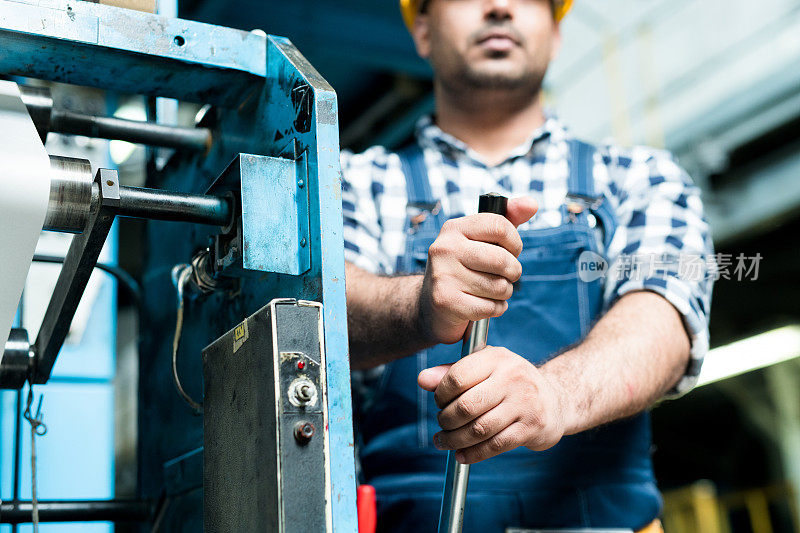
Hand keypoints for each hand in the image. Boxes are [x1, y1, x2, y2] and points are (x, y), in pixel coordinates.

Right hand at [417, 197, 536, 343]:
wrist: (430, 303)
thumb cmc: (465, 267)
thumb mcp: (481, 240)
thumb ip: (507, 220)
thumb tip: (532, 204)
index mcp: (454, 228)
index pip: (499, 226)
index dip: (514, 242)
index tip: (511, 251)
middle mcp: (444, 248)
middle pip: (502, 260)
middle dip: (513, 272)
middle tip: (507, 275)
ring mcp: (443, 275)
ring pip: (499, 287)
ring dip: (504, 293)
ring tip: (492, 290)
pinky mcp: (446, 301)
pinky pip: (490, 307)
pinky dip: (496, 309)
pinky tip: (485, 305)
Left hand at [417, 346, 569, 463]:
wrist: (555, 399)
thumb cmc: (509, 382)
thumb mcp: (484, 367)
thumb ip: (452, 372)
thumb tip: (422, 380)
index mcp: (497, 357)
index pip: (458, 377)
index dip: (441, 394)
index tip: (438, 402)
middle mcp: (513, 377)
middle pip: (467, 406)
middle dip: (446, 420)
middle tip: (442, 425)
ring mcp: (525, 403)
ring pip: (479, 429)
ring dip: (455, 440)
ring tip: (444, 442)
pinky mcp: (532, 427)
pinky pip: (495, 445)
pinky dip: (473, 454)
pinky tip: (462, 455)